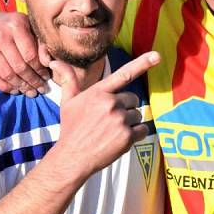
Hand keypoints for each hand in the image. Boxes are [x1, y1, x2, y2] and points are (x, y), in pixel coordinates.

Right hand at [0, 12, 49, 95]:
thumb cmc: (17, 29)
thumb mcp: (32, 30)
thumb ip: (42, 45)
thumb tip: (48, 63)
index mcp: (15, 25)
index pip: (30, 56)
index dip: (40, 70)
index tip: (46, 78)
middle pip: (19, 67)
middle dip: (32, 81)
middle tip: (40, 89)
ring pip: (7, 74)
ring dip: (21, 87)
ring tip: (30, 92)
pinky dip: (6, 87)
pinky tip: (16, 90)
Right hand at [50, 52, 160, 183]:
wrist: (73, 156)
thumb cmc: (71, 128)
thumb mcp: (67, 102)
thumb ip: (68, 81)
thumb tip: (55, 61)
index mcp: (98, 92)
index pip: (123, 74)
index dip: (142, 63)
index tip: (157, 56)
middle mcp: (110, 103)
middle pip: (133, 100)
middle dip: (126, 109)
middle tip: (110, 121)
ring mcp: (119, 120)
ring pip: (138, 116)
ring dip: (130, 123)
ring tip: (112, 132)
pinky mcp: (127, 136)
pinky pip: (142, 130)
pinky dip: (135, 135)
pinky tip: (119, 140)